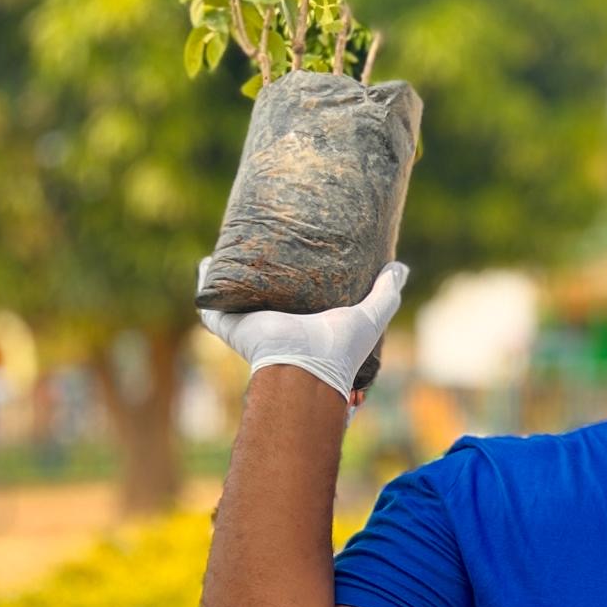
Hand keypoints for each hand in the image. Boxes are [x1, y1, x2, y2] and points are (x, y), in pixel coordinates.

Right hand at [198, 258, 407, 402]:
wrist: (308, 368)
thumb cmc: (341, 348)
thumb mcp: (370, 316)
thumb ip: (387, 294)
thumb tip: (400, 267)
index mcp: (305, 323)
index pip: (295, 296)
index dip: (292, 273)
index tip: (293, 245)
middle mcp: (276, 324)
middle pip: (261, 294)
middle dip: (258, 270)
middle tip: (258, 238)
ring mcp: (251, 325)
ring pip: (233, 296)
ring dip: (228, 275)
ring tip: (229, 246)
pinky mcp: (232, 325)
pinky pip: (211, 303)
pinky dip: (206, 283)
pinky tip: (207, 262)